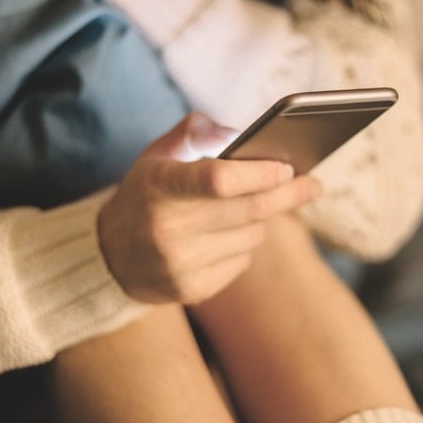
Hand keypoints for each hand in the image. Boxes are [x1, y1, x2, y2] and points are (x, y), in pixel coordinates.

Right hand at [97, 112, 322, 304]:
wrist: (110, 256)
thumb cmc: (146, 195)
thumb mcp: (157, 156)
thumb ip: (195, 133)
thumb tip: (237, 133)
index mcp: (159, 186)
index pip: (219, 180)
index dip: (259, 173)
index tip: (288, 167)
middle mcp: (168, 229)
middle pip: (249, 210)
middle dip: (287, 194)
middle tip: (312, 184)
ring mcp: (180, 264)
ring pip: (252, 237)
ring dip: (259, 220)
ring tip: (244, 209)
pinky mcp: (192, 290)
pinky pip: (242, 262)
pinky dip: (243, 246)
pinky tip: (224, 238)